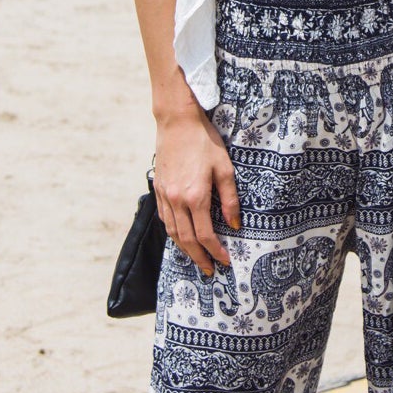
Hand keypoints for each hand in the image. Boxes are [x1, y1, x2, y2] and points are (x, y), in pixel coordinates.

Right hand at [153, 108, 241, 278]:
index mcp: (195, 197)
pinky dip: (173, 232)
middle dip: (199, 258)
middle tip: (208, 270)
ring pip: (173, 232)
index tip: (224, 261)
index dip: (215, 251)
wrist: (177, 122)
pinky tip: (181, 236)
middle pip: (187, 239)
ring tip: (196, 258)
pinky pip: (165, 218)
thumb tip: (234, 224)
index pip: (205, 235)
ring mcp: (165, 195)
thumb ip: (230, 199)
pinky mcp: (159, 188)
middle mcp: (177, 200)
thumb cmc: (204, 142)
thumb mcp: (224, 168)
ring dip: (185, 249)